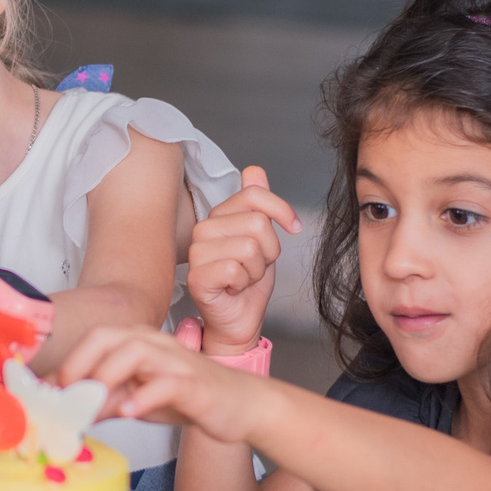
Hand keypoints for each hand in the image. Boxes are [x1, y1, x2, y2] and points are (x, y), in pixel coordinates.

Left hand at [60, 323, 269, 442]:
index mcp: (139, 343)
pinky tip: (129, 412)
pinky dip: (145, 396)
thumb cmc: (188, 398)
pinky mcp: (196, 385)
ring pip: (135, 352)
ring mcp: (177, 362)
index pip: (95, 338)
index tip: (51, 392)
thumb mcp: (138, 400)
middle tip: (67, 394)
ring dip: (107, 376)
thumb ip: (104, 402)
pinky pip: (168, 383)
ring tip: (92, 403)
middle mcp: (155, 344)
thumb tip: (66, 410)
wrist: (242, 406)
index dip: (68, 361)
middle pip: (109, 336)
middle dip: (80, 363)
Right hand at [185, 166, 302, 355]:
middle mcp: (203, 229)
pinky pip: (235, 269)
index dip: (281, 210)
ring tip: (244, 278)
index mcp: (219, 215)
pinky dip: (244, 284)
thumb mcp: (262, 238)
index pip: (254, 194)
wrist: (239, 320)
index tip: (294, 227)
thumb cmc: (248, 281)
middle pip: (257, 224)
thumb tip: (254, 171)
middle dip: (269, 251)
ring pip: (249, 248)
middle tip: (255, 266)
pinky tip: (234, 289)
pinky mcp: (196, 277)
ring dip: (257, 270)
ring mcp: (197, 253)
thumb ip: (256, 204)